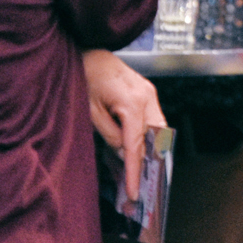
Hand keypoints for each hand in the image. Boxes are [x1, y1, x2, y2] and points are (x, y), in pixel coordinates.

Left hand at [83, 48, 164, 198]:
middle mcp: (147, 97)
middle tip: (139, 186)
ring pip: (159, 128)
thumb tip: (123, 153)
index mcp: (132, 103)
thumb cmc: (84, 79)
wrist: (89, 51)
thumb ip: (109, 134)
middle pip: (154, 138)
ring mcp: (150, 92)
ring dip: (151, 148)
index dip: (134, 170)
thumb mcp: (90, 112)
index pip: (136, 145)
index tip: (133, 192)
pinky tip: (139, 147)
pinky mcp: (147, 90)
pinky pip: (153, 118)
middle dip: (148, 162)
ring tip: (140, 170)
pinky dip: (149, 135)